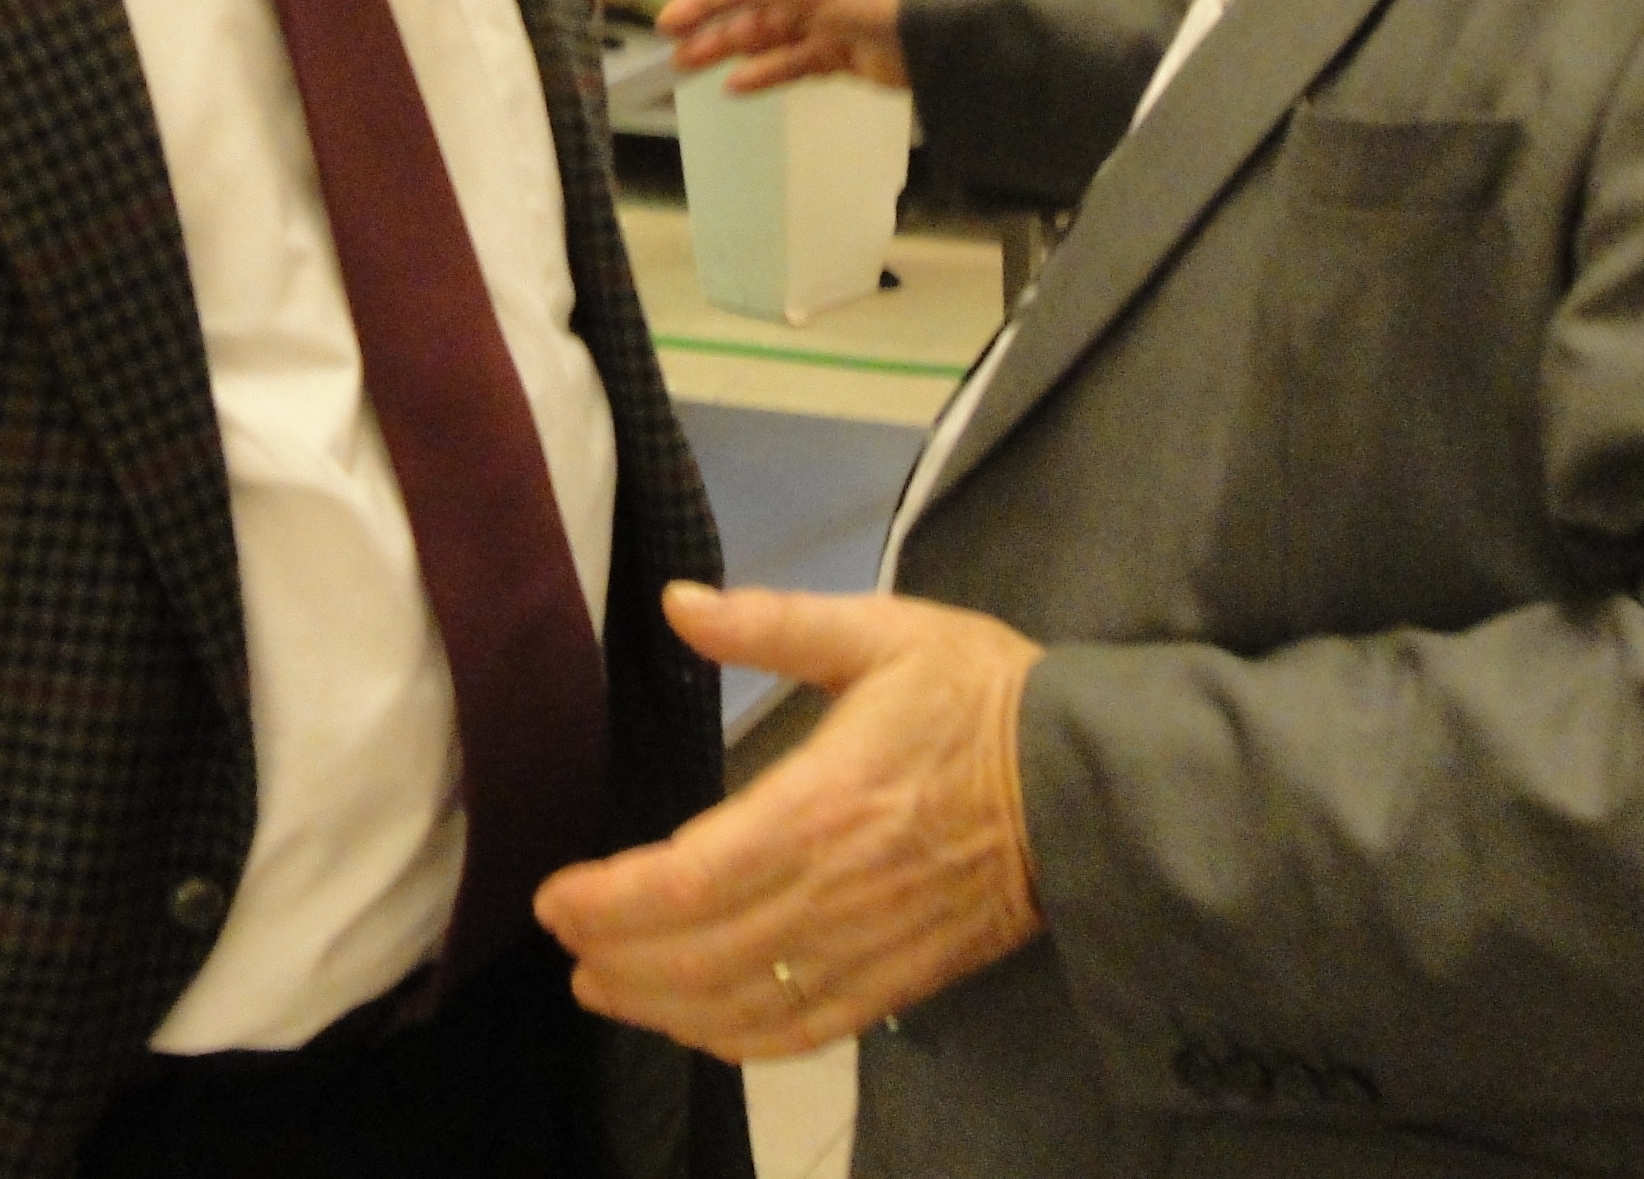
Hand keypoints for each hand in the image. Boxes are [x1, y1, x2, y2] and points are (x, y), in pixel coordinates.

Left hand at [535, 583, 1042, 1057]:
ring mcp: (869, 948)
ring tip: (603, 988)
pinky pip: (805, 1032)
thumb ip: (773, 623)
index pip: (689, 879)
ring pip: (743, 1004)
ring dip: (661, 1007)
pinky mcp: (901, 981)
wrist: (1088, 781)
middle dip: (618, 958)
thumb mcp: (881, 631)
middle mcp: (835, 894)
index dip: (611, 901)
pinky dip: (739, 1041)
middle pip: (700, 955)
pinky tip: (697, 1026)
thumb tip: (677, 603)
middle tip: (565, 944)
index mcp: (821, 805)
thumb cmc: (979, 695)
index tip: (556, 896)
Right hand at [654, 0, 917, 92]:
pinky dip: (763, 72)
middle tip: (668, 27)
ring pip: (765, 29)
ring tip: (685, 62)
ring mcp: (827, 14)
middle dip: (710, 5)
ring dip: (726, 44)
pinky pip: (791, 62)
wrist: (939, 32)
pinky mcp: (839, 52)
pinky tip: (734, 84)